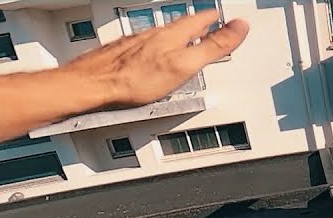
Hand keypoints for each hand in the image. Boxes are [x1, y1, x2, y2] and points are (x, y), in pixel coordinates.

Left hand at [64, 11, 248, 108]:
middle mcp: (154, 36)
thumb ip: (212, 47)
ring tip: (186, 40)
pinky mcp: (124, 56)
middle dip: (197, 26)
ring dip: (178, 37)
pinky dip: (159, 49)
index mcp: (172, 36)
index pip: (200, 21)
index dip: (215, 20)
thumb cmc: (134, 79)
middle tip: (208, 24)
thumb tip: (239, 27)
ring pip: (163, 36)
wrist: (93, 85)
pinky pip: (148, 48)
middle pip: (181, 27)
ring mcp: (137, 45)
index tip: (225, 17)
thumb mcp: (184, 65)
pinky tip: (156, 58)